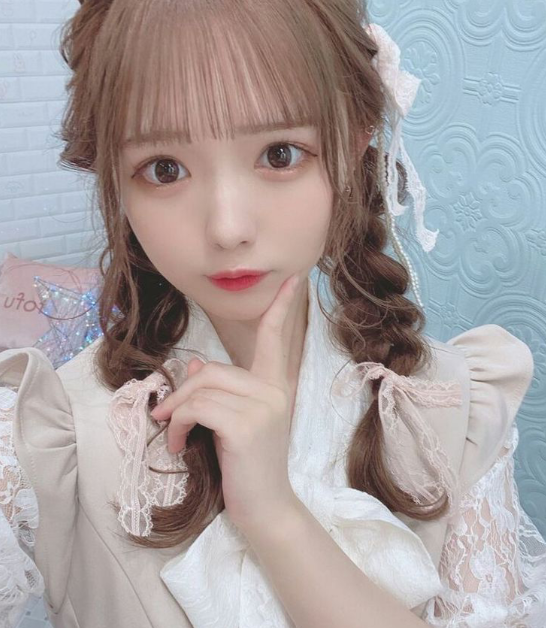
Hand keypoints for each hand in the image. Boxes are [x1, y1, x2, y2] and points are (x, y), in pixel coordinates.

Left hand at [150, 273, 301, 532]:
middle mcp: (274, 390)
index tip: (290, 279)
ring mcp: (263, 407)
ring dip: (175, 413)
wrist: (266, 508)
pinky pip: (197, 409)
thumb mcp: (233, 421)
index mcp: (275, 385)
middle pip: (211, 369)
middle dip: (181, 392)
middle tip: (166, 417)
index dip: (281, 307)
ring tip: (175, 436)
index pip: (276, 338)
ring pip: (200, 388)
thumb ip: (219, 389)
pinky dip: (178, 425)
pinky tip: (180, 446)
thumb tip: (193, 363)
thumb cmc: (248, 464)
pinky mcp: (246, 426)